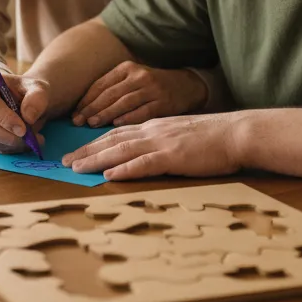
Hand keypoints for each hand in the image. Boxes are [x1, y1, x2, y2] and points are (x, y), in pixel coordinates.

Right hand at [0, 73, 48, 153]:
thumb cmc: (27, 92)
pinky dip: (8, 149)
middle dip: (7, 136)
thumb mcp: (38, 89)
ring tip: (31, 140)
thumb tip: (28, 117)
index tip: (24, 129)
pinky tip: (21, 142)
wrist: (24, 101)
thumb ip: (36, 99)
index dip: (4, 118)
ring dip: (11, 144)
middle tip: (29, 139)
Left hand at [62, 112, 240, 179]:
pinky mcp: (174, 157)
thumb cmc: (212, 138)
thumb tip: (141, 154)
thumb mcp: (180, 134)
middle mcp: (152, 131)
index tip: (76, 152)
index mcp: (154, 126)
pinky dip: (125, 170)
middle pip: (111, 140)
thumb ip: (160, 141)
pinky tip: (110, 176)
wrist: (236, 133)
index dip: (94, 143)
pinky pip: (145, 164)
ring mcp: (162, 143)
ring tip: (76, 168)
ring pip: (121, 150)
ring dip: (96, 160)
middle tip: (64, 162)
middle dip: (86, 151)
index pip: (117, 132)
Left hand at [71, 63, 206, 127]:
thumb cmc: (152, 87)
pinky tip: (116, 126)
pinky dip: (128, 118)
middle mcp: (139, 76)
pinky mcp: (164, 103)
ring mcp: (152, 89)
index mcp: (127, 68)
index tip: (74, 114)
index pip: (100, 84)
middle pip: (110, 93)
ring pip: (123, 102)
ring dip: (105, 114)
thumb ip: (112, 91)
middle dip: (91, 108)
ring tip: (91, 124)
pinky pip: (142, 111)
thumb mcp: (132, 80)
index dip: (86, 100)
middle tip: (77, 122)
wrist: (186, 86)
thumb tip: (85, 110)